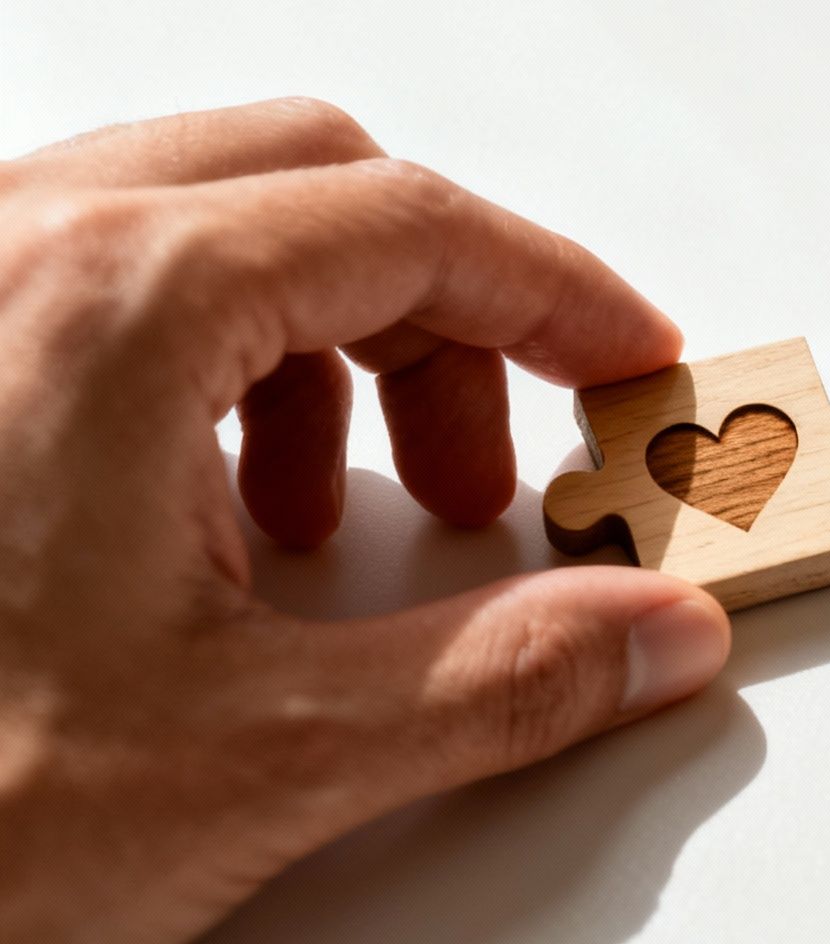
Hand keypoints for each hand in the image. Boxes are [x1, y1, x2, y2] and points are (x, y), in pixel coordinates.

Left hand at [0, 99, 730, 943]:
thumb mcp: (264, 756)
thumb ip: (505, 679)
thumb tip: (652, 632)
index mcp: (113, 305)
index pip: (414, 224)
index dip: (557, 294)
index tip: (627, 361)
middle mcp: (15, 257)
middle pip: (318, 188)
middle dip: (446, 315)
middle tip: (502, 454)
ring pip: (210, 225)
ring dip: (328, 347)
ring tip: (343, 518)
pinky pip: (109, 291)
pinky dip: (215, 375)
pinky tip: (213, 530)